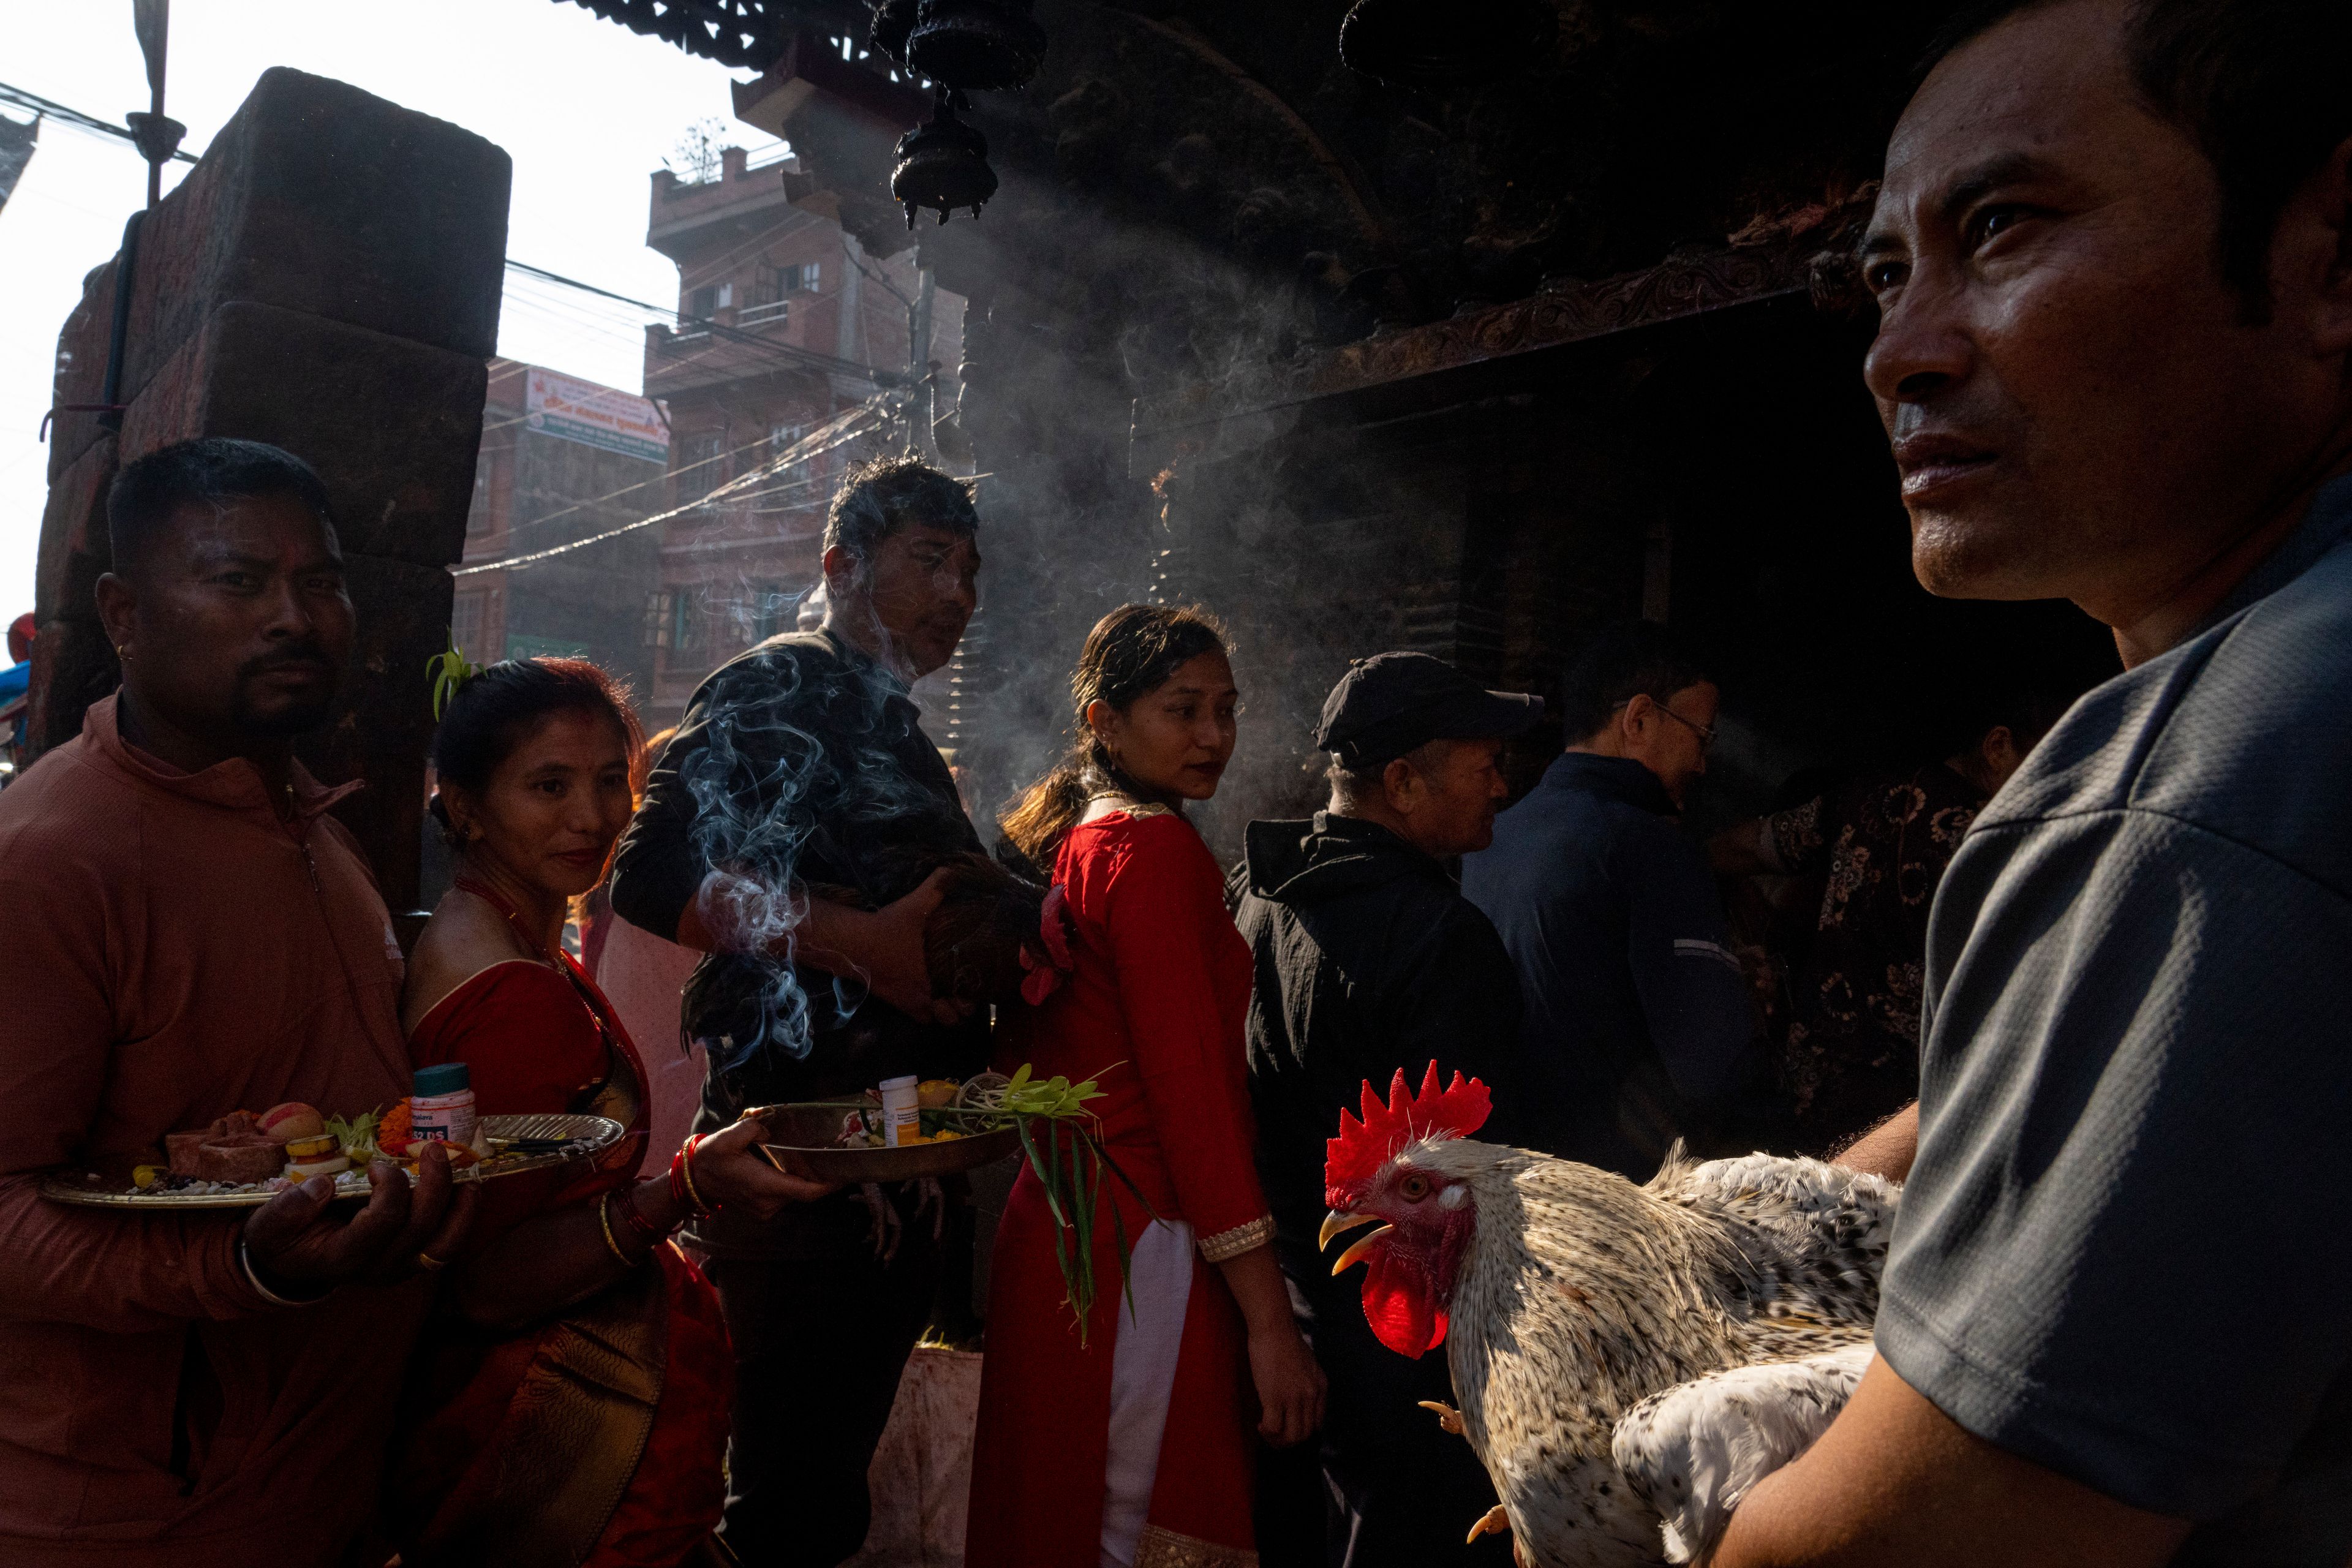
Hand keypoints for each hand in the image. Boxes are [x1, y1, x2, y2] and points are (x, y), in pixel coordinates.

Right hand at [243, 1143, 477, 1295]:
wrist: (292, 1264)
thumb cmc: (282, 1238)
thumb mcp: (269, 1224)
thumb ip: (289, 1207)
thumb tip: (322, 1185)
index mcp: (342, 1257)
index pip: (381, 1223)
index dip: (390, 1189)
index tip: (380, 1165)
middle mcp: (377, 1268)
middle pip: (419, 1229)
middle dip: (434, 1185)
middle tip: (433, 1149)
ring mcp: (398, 1268)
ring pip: (443, 1244)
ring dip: (460, 1206)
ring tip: (468, 1171)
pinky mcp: (411, 1262)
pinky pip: (447, 1246)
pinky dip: (462, 1218)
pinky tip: (468, 1189)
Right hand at [684, 1116, 837, 1221]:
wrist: (694, 1180)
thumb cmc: (710, 1158)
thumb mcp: (727, 1136)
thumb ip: (751, 1127)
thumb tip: (768, 1130)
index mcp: (764, 1185)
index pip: (806, 1191)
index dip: (828, 1185)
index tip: (845, 1174)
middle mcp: (768, 1202)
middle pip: (803, 1190)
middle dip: (818, 1175)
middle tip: (831, 1155)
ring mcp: (765, 1208)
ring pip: (794, 1192)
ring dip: (803, 1177)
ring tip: (813, 1156)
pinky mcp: (762, 1209)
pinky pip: (784, 1194)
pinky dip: (791, 1181)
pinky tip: (793, 1164)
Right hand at [820, 869, 972, 1026]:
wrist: (850, 943)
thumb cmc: (886, 928)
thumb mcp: (914, 906)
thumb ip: (936, 888)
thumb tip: (954, 870)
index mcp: (932, 981)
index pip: (961, 1007)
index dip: (970, 1000)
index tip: (972, 986)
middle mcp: (921, 997)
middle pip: (950, 1019)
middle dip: (957, 1010)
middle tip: (961, 993)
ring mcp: (905, 1002)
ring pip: (932, 1020)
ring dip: (939, 1012)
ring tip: (945, 995)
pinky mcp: (891, 1000)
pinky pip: (913, 1015)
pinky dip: (921, 1009)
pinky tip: (924, 992)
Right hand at [1246, 1320, 1326, 1446]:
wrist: (1274, 1327)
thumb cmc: (1284, 1339)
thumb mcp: (1308, 1363)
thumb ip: (1307, 1382)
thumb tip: (1296, 1396)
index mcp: (1321, 1387)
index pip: (1318, 1424)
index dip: (1302, 1431)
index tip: (1288, 1427)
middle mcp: (1311, 1395)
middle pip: (1305, 1434)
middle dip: (1288, 1441)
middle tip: (1274, 1435)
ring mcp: (1294, 1398)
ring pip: (1291, 1437)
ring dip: (1277, 1441)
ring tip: (1266, 1432)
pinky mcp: (1276, 1398)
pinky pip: (1273, 1428)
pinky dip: (1266, 1432)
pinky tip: (1260, 1424)